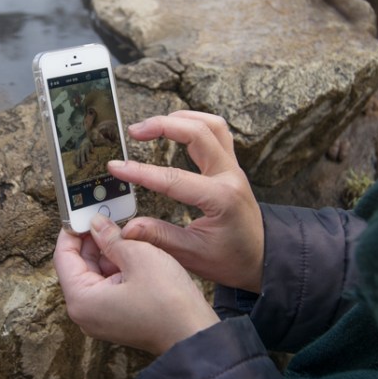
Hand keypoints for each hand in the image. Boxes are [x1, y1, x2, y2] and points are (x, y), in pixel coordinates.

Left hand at [53, 214, 217, 354]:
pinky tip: (134, 251)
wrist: (195, 335)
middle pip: (79, 265)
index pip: (63, 256)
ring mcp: (101, 317)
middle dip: (93, 240)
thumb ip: (112, 237)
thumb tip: (96, 223)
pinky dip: (118, 267)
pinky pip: (109, 285)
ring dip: (108, 252)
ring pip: (96, 274)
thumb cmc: (169, 302)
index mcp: (82, 300)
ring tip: (125, 233)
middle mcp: (86, 312)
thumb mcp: (139, 256)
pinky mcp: (117, 317)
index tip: (82, 211)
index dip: (72, 229)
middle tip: (107, 216)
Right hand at [108, 110, 263, 292]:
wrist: (260, 258)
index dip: (141, 171)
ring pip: (211, 125)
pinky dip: (194, 123)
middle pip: (198, 133)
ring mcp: (233, 168)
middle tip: (133, 132)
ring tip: (152, 125)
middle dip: (163, 126)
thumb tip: (128, 227)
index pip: (174, 178)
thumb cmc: (230, 260)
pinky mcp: (231, 166)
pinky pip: (217, 132)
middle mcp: (230, 176)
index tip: (116, 167)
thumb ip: (159, 237)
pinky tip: (175, 127)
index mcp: (221, 199)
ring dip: (181, 119)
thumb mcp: (192, 255)